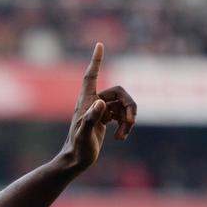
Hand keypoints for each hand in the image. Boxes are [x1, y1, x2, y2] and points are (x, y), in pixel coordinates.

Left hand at [60, 43, 136, 171]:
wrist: (75, 162)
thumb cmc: (78, 149)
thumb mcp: (84, 135)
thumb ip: (91, 119)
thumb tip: (102, 103)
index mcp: (86, 102)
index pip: (91, 76)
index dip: (96, 61)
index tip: (99, 44)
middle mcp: (93, 103)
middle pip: (119, 93)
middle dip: (130, 106)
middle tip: (130, 123)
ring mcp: (100, 111)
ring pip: (124, 105)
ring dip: (129, 119)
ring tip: (123, 135)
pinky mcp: (105, 120)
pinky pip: (122, 115)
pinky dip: (125, 125)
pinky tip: (120, 138)